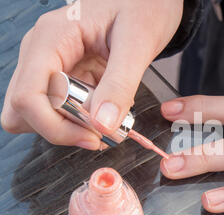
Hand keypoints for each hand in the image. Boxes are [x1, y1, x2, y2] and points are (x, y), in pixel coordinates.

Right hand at [1, 0, 182, 149]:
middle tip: (100, 130)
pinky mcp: (68, 74)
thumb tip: (102, 124)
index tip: (93, 136)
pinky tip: (107, 110)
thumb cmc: (143, 6)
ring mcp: (53, 63)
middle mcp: (43, 51)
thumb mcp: (137, 43)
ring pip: (39, 112)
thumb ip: (120, 85)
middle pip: (23, 109)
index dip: (55, 126)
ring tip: (108, 118)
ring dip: (71, 125)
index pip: (27, 95)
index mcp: (52, 37)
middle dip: (60, 128)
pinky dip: (82, 118)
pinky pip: (62, 107)